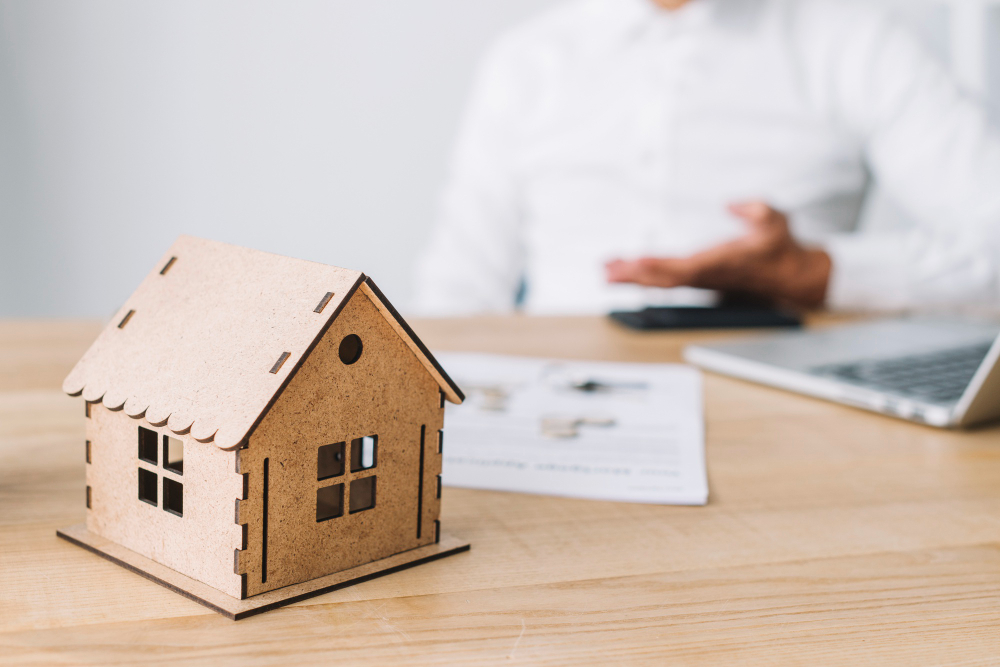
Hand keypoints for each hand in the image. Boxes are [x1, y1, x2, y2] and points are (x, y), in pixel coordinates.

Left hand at [605, 202, 831, 308]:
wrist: (790, 277)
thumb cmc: (779, 247)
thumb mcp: (776, 222)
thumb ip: (756, 211)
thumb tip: (732, 204)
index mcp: (722, 262)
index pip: (685, 267)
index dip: (660, 266)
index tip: (637, 263)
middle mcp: (707, 275)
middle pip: (665, 279)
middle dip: (636, 276)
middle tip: (608, 272)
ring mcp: (701, 280)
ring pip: (662, 281)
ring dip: (634, 278)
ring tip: (607, 271)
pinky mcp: (698, 279)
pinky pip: (666, 280)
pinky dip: (644, 276)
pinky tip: (626, 270)